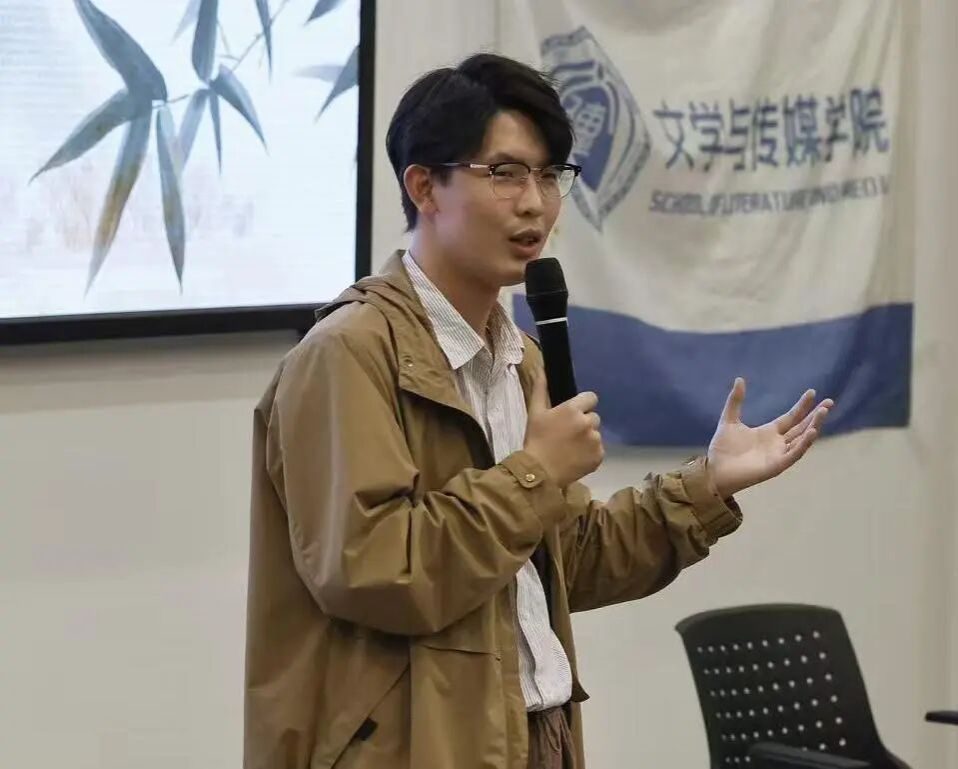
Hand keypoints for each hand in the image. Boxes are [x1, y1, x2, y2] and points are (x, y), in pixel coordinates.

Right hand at [523, 374, 603, 487]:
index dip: (583, 405)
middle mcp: (588, 423)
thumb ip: (540, 389)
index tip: (572, 414)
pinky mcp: (599, 457)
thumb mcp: (535, 413)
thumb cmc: (536, 440)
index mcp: (573, 410)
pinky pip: (598, 450)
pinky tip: (575, 457)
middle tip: (568, 434)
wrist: (540, 472)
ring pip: (596, 434)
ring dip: (587, 438)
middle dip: (584, 423)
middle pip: (594, 417)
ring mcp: (595, 441)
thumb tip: (541, 369)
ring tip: (570, 448)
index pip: (591, 398)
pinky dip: (590, 453)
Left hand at [707, 377, 832, 498]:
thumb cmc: (722, 449)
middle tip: (829, 403)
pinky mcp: (776, 466)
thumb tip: (740, 379)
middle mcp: (777, 443)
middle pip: (801, 427)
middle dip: (816, 416)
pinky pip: (794, 454)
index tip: (812, 392)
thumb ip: (735, 401)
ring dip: (813, 426)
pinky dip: (804, 444)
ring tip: (823, 412)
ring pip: (801, 439)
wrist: (714, 471)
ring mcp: (779, 455)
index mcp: (769, 432)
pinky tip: (812, 432)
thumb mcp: (729, 420)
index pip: (791, 417)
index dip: (802, 406)